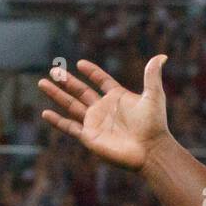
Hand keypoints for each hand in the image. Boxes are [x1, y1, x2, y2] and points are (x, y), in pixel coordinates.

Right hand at [38, 56, 170, 171]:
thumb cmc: (154, 124)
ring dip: (57, 95)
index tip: (80, 64)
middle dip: (67, 81)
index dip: (92, 72)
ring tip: (42, 83)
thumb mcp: (153, 95)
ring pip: (71, 106)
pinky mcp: (89, 137)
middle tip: (54, 70)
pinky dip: (57, 121)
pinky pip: (69, 127)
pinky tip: (45, 113)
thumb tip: (162, 56)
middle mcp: (104, 109)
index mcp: (117, 98)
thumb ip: (152, 75)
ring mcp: (95, 123)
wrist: (150, 150)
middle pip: (81, 92)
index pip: (101, 81)